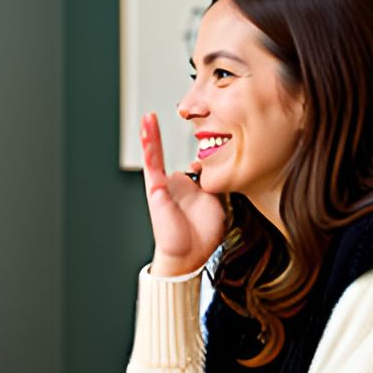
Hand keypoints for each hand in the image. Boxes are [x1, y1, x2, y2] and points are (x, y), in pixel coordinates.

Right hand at [141, 112, 225, 275]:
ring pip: (156, 155)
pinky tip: (146, 126)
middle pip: (169, 153)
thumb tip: (226, 167)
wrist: (189, 255)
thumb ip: (220, 184)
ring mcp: (163, 185)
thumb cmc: (201, 236)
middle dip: (163, 135)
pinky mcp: (156, 189)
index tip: (208, 127)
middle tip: (170, 116)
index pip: (190, 161)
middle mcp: (174, 184)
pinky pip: (152, 163)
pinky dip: (148, 144)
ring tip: (148, 116)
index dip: (196, 145)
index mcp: (189, 187)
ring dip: (150, 135)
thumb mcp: (219, 202)